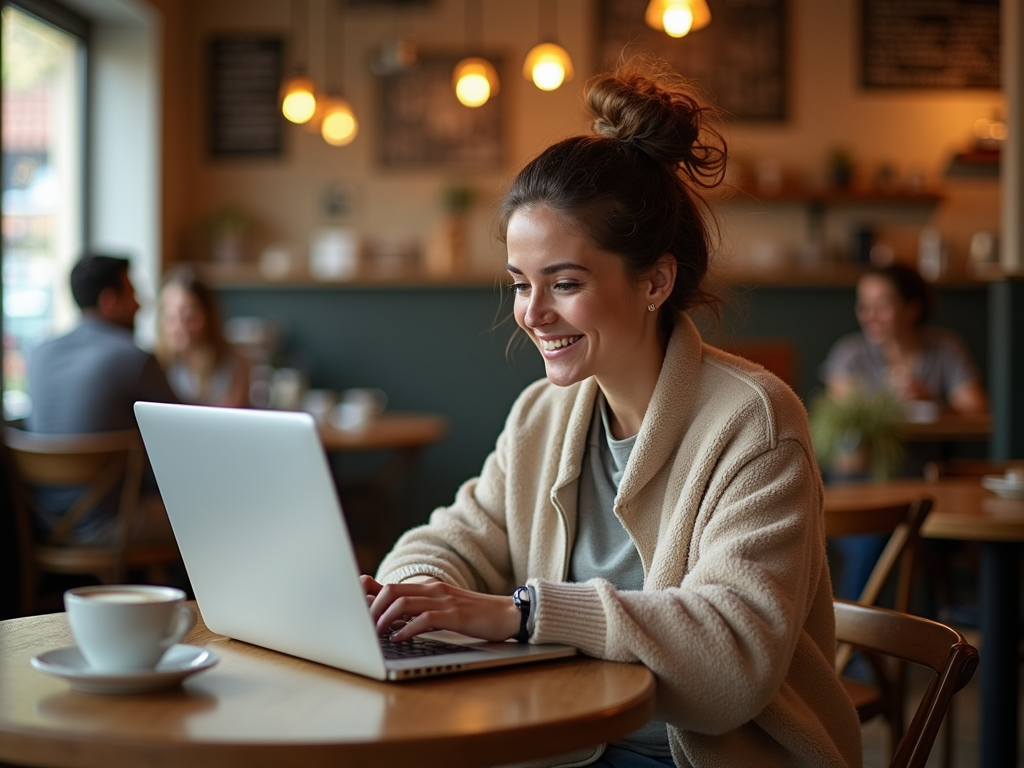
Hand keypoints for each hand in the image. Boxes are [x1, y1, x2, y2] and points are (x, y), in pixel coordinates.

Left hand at [360, 575, 520, 642]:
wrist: (507, 614)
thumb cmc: (472, 614)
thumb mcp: (440, 608)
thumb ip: (417, 607)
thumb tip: (389, 612)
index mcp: (428, 586)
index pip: (390, 587)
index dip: (369, 600)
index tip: (355, 616)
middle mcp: (434, 589)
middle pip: (391, 591)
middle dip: (372, 609)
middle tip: (363, 627)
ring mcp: (445, 600)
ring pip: (404, 603)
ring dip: (385, 619)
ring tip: (376, 634)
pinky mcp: (456, 615)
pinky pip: (425, 619)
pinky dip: (407, 629)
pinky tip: (399, 638)